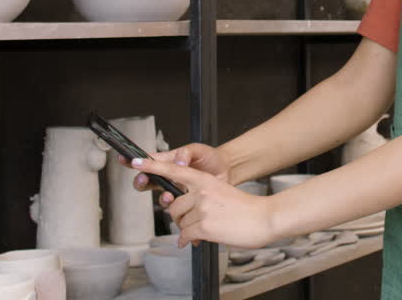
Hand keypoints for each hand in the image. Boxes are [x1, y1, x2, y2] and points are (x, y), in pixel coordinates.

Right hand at [124, 143, 227, 206]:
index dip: (134, 161)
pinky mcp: (186, 202)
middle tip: (144, 180)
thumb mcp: (198, 149)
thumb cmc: (211, 158)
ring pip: (161, 198)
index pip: (148, 162)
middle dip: (141, 181)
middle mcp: (169, 177)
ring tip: (170, 196)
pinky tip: (182, 209)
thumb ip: (186, 152)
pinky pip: (176, 210)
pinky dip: (177, 211)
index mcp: (169, 162)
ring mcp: (177, 190)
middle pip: (148, 181)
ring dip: (163, 199)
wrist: (227, 172)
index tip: (125, 160)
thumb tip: (177, 161)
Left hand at [131, 157, 275, 248]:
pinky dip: (188, 240)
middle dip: (180, 217)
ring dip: (188, 229)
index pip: (174, 171)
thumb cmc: (246, 208)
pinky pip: (185, 235)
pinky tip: (196, 240)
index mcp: (205, 180)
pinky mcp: (204, 226)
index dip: (153, 166)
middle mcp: (201, 192)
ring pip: (179, 223)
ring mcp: (202, 209)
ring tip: (206, 228)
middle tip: (195, 220)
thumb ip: (201, 196)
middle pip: (173, 206)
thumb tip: (183, 211)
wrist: (264, 218)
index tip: (136, 162)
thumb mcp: (222, 193)